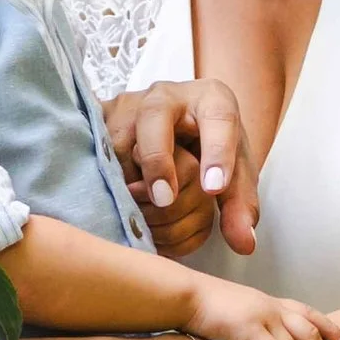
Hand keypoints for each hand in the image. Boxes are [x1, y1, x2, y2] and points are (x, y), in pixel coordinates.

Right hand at [105, 84, 259, 257]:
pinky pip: (96, 154)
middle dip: (158, 159)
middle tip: (165, 199)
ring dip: (129, 180)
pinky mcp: (100, 123)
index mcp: (210, 100)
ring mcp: (129, 107)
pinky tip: (121, 205)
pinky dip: (108, 184)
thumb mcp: (234, 174)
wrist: (173, 127)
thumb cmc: (209, 149)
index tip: (214, 189)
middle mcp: (167, 96)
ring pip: (119, 141)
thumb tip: (243, 244)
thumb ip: (239, 207)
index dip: (217, 152)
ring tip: (141, 209)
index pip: (218, 117)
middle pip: (155, 116)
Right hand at [180, 273, 337, 339]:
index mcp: (272, 303)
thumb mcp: (239, 312)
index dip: (330, 328)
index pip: (310, 314)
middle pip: (312, 337)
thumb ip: (255, 326)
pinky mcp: (251, 329)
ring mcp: (264, 317)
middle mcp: (273, 308)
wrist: (185, 296)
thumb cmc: (205, 307)